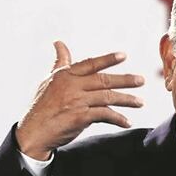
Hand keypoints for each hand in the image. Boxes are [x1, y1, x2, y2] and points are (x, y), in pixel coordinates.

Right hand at [15, 40, 145, 159]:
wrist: (33, 133)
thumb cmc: (42, 107)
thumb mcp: (48, 81)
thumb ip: (60, 63)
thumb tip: (59, 43)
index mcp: (64, 75)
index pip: (90, 64)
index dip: (107, 59)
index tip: (123, 55)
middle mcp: (71, 86)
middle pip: (103, 80)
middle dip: (125, 80)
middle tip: (141, 80)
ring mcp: (76, 101)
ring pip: (107, 97)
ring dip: (126, 100)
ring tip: (140, 102)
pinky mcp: (80, 117)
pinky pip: (105, 115)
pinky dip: (118, 118)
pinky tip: (127, 122)